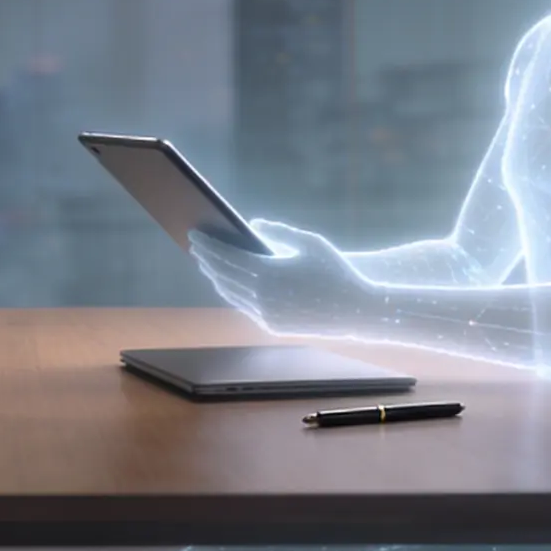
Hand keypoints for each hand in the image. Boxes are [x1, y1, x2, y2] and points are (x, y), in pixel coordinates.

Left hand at [189, 220, 374, 327]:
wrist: (355, 310)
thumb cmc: (335, 270)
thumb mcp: (310, 242)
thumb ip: (279, 231)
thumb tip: (251, 224)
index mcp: (269, 272)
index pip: (226, 257)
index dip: (208, 245)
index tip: (194, 234)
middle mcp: (262, 296)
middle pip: (223, 275)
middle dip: (207, 259)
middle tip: (195, 245)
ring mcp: (266, 314)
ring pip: (230, 294)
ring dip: (216, 277)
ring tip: (207, 263)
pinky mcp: (272, 326)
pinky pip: (244, 306)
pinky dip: (232, 292)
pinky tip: (228, 282)